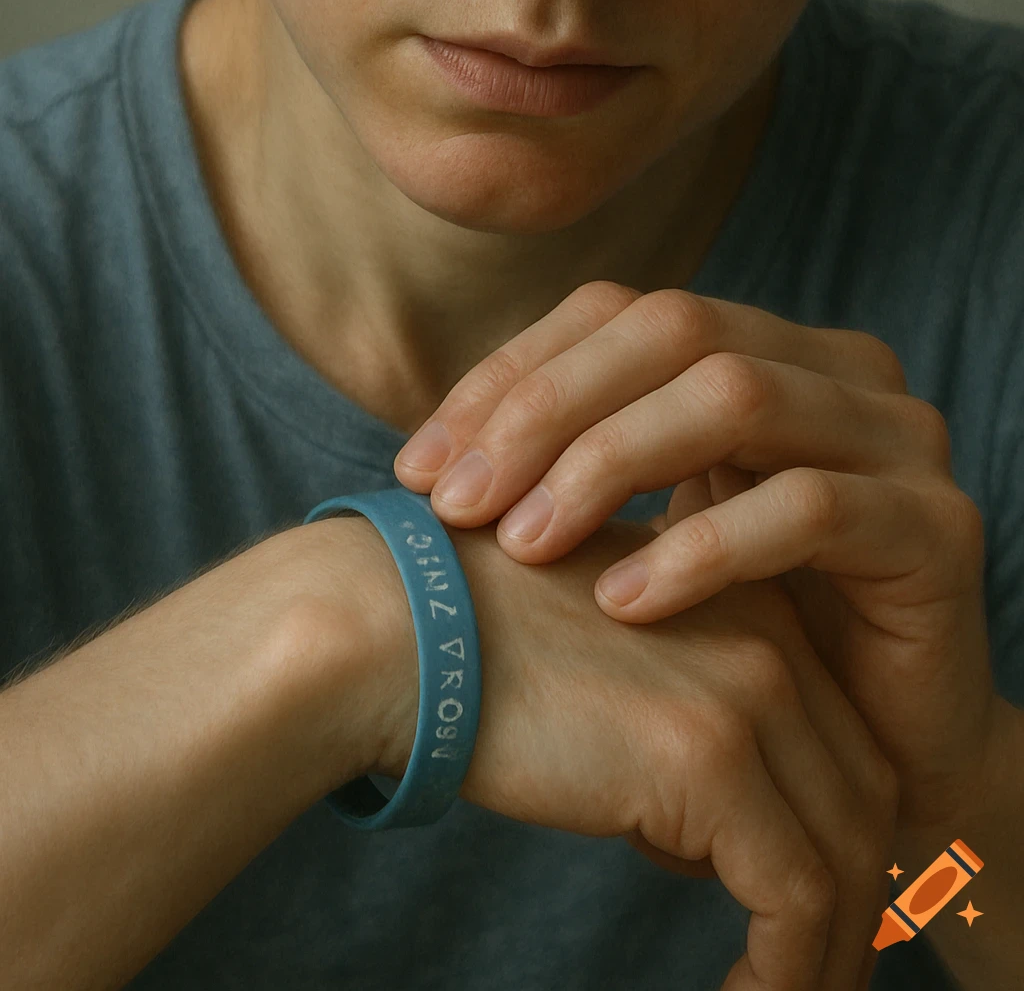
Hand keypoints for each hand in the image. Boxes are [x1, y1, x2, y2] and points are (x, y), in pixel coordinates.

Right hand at [378, 515, 896, 990]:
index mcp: (746, 597)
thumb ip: (669, 713)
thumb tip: (690, 837)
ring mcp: (747, 692)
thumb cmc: (468, 644)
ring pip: (845, 854)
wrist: (398, 623)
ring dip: (828, 953)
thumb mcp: (603, 656)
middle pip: (862, 793)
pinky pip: (795, 898)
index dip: (837, 833)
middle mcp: (768, 635)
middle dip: (854, 898)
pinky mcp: (710, 759)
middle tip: (815, 971)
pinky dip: (787, 971)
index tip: (811, 911)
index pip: (838, 737)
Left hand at [394, 281, 999, 832]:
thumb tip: (427, 450)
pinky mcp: (934, 524)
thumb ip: (574, 465)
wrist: (880, 752)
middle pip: (673, 329)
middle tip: (457, 504)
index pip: (620, 312)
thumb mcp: (647, 527)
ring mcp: (896, 435)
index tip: (420, 466)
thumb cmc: (741, 634)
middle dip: (547, 410)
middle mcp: (836, 366)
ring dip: (610, 463)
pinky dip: (702, 548)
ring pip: (735, 396)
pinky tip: (624, 603)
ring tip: (525, 544)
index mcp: (764, 346)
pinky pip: (806, 507)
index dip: (511, 375)